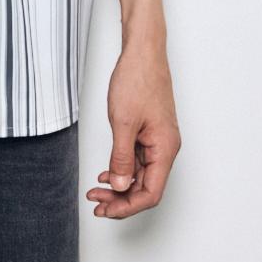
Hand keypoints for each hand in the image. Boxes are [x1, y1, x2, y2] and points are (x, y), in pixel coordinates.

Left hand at [85, 43, 180, 218]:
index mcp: (165, 148)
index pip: (151, 193)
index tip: (106, 210)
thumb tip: (121, 187)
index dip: (128, 207)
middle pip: (146, 187)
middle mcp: (165, 147)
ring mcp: (158, 139)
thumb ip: (121, 158)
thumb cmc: (137, 79)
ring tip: (97, 191)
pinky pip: (138, 159)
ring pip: (141, 174)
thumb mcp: (123, 122)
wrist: (142, 51)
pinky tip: (108, 173)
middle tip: (96, 203)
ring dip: (120, 185)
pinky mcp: (150, 130)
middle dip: (121, 199)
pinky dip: (122, 168)